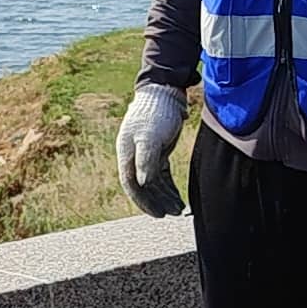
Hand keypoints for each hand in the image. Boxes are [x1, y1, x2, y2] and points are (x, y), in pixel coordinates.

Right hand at [117, 83, 187, 217]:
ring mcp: (145, 154)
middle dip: (157, 202)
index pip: (131, 184)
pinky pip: (162, 175)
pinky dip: (169, 187)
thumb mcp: (150, 137)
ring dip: (165, 197)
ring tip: (179, 209)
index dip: (143, 201)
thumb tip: (143, 184)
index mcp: (126, 153)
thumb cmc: (155, 113)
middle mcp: (133, 156)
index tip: (158, 214)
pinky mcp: (157, 151)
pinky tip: (178, 197)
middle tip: (172, 214)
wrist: (164, 93)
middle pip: (143, 186)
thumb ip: (146, 160)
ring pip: (154, 182)